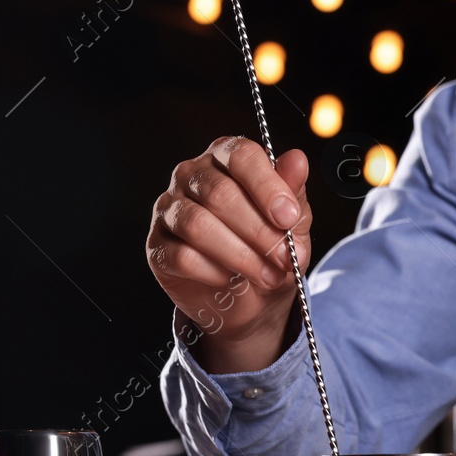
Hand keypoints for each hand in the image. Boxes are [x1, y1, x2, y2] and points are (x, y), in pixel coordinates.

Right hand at [146, 137, 312, 374]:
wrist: (252, 299)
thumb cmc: (269, 248)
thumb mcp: (292, 222)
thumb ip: (292, 190)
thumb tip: (297, 160)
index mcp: (225, 158)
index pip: (241, 156)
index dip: (268, 187)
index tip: (289, 218)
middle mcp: (191, 176)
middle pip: (219, 193)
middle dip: (259, 231)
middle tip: (285, 258)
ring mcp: (169, 209)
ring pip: (197, 225)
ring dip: (240, 255)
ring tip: (268, 275)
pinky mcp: (157, 246)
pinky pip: (181, 256)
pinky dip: (214, 272)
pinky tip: (231, 279)